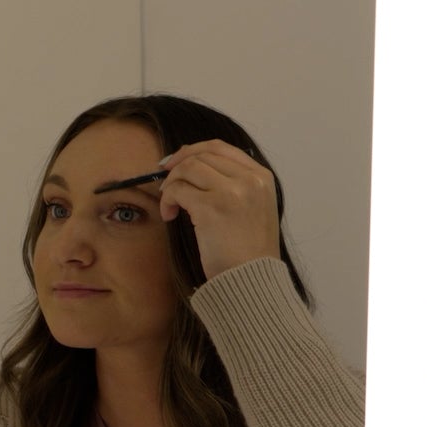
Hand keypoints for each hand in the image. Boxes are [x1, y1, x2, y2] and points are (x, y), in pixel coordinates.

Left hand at [157, 140, 281, 282]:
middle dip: (177, 168)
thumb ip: (235, 185)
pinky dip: (168, 200)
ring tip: (170, 206)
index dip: (192, 151)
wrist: (252, 278)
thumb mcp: (253, 208)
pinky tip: (170, 216)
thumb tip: (194, 166)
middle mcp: (249, 180)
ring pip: (187, 168)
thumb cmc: (248, 251)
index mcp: (262, 177)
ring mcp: (232, 192)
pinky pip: (178, 190)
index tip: (174, 163)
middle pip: (201, 155)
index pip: (220, 148)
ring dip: (171, 185)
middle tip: (165, 186)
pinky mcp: (211, 207)